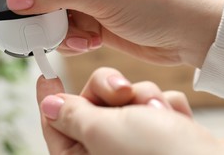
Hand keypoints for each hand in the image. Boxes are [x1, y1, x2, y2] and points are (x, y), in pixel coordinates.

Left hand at [36, 68, 223, 154]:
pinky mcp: (163, 135)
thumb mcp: (103, 131)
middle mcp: (108, 153)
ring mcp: (138, 144)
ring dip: (142, 98)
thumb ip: (73, 116)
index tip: (46, 76)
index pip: (55, 125)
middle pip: (92, 104)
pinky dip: (162, 106)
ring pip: (124, 99)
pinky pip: (151, 104)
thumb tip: (49, 106)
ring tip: (159, 115)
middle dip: (110, 91)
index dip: (50, 98)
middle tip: (123, 92)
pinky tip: (176, 121)